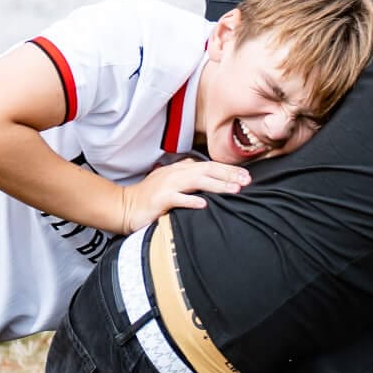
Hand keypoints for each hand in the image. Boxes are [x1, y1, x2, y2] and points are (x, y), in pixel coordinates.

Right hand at [116, 159, 250, 233]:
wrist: (124, 206)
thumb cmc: (150, 197)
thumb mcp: (171, 184)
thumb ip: (189, 179)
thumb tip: (210, 179)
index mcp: (180, 169)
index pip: (209, 166)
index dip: (228, 170)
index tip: (247, 175)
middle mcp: (175, 174)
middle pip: (207, 170)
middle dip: (228, 174)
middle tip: (247, 180)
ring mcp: (167, 185)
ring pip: (197, 181)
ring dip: (217, 185)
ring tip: (235, 189)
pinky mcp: (159, 199)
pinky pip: (177, 198)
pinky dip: (191, 200)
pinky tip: (204, 204)